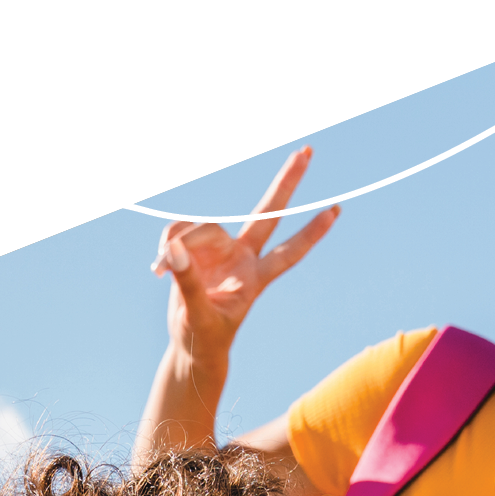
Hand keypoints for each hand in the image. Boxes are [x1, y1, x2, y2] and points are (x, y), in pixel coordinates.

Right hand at [153, 146, 340, 367]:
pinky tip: (158, 269)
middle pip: (268, 213)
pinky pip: (179, 233)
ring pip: (201, 227)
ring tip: (159, 270)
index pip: (289, 252)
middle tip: (307, 150)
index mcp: (254, 278)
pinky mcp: (196, 249)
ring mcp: (220, 250)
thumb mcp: (198, 315)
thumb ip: (188, 282)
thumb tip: (175, 249)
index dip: (311, 233)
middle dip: (287, 182)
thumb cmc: (203, 336)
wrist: (191, 345)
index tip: (337, 210)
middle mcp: (242, 257)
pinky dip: (166, 247)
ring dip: (179, 242)